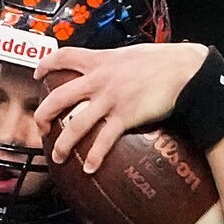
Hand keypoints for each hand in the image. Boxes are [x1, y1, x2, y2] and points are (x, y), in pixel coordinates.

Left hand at [34, 41, 207, 173]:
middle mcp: (100, 79)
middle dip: (43, 115)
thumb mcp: (131, 55)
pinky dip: (94, 157)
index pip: (64, 56)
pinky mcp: (124, 117)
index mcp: (101, 60)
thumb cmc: (163, 62)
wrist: (185, 72)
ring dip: (62, 144)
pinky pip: (103, 141)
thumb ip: (113, 64)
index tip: (37, 74)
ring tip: (58, 156)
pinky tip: (89, 169)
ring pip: (75, 124)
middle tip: (41, 128)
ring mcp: (110, 100)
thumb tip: (108, 70)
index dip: (46, 64)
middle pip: (58, 97)